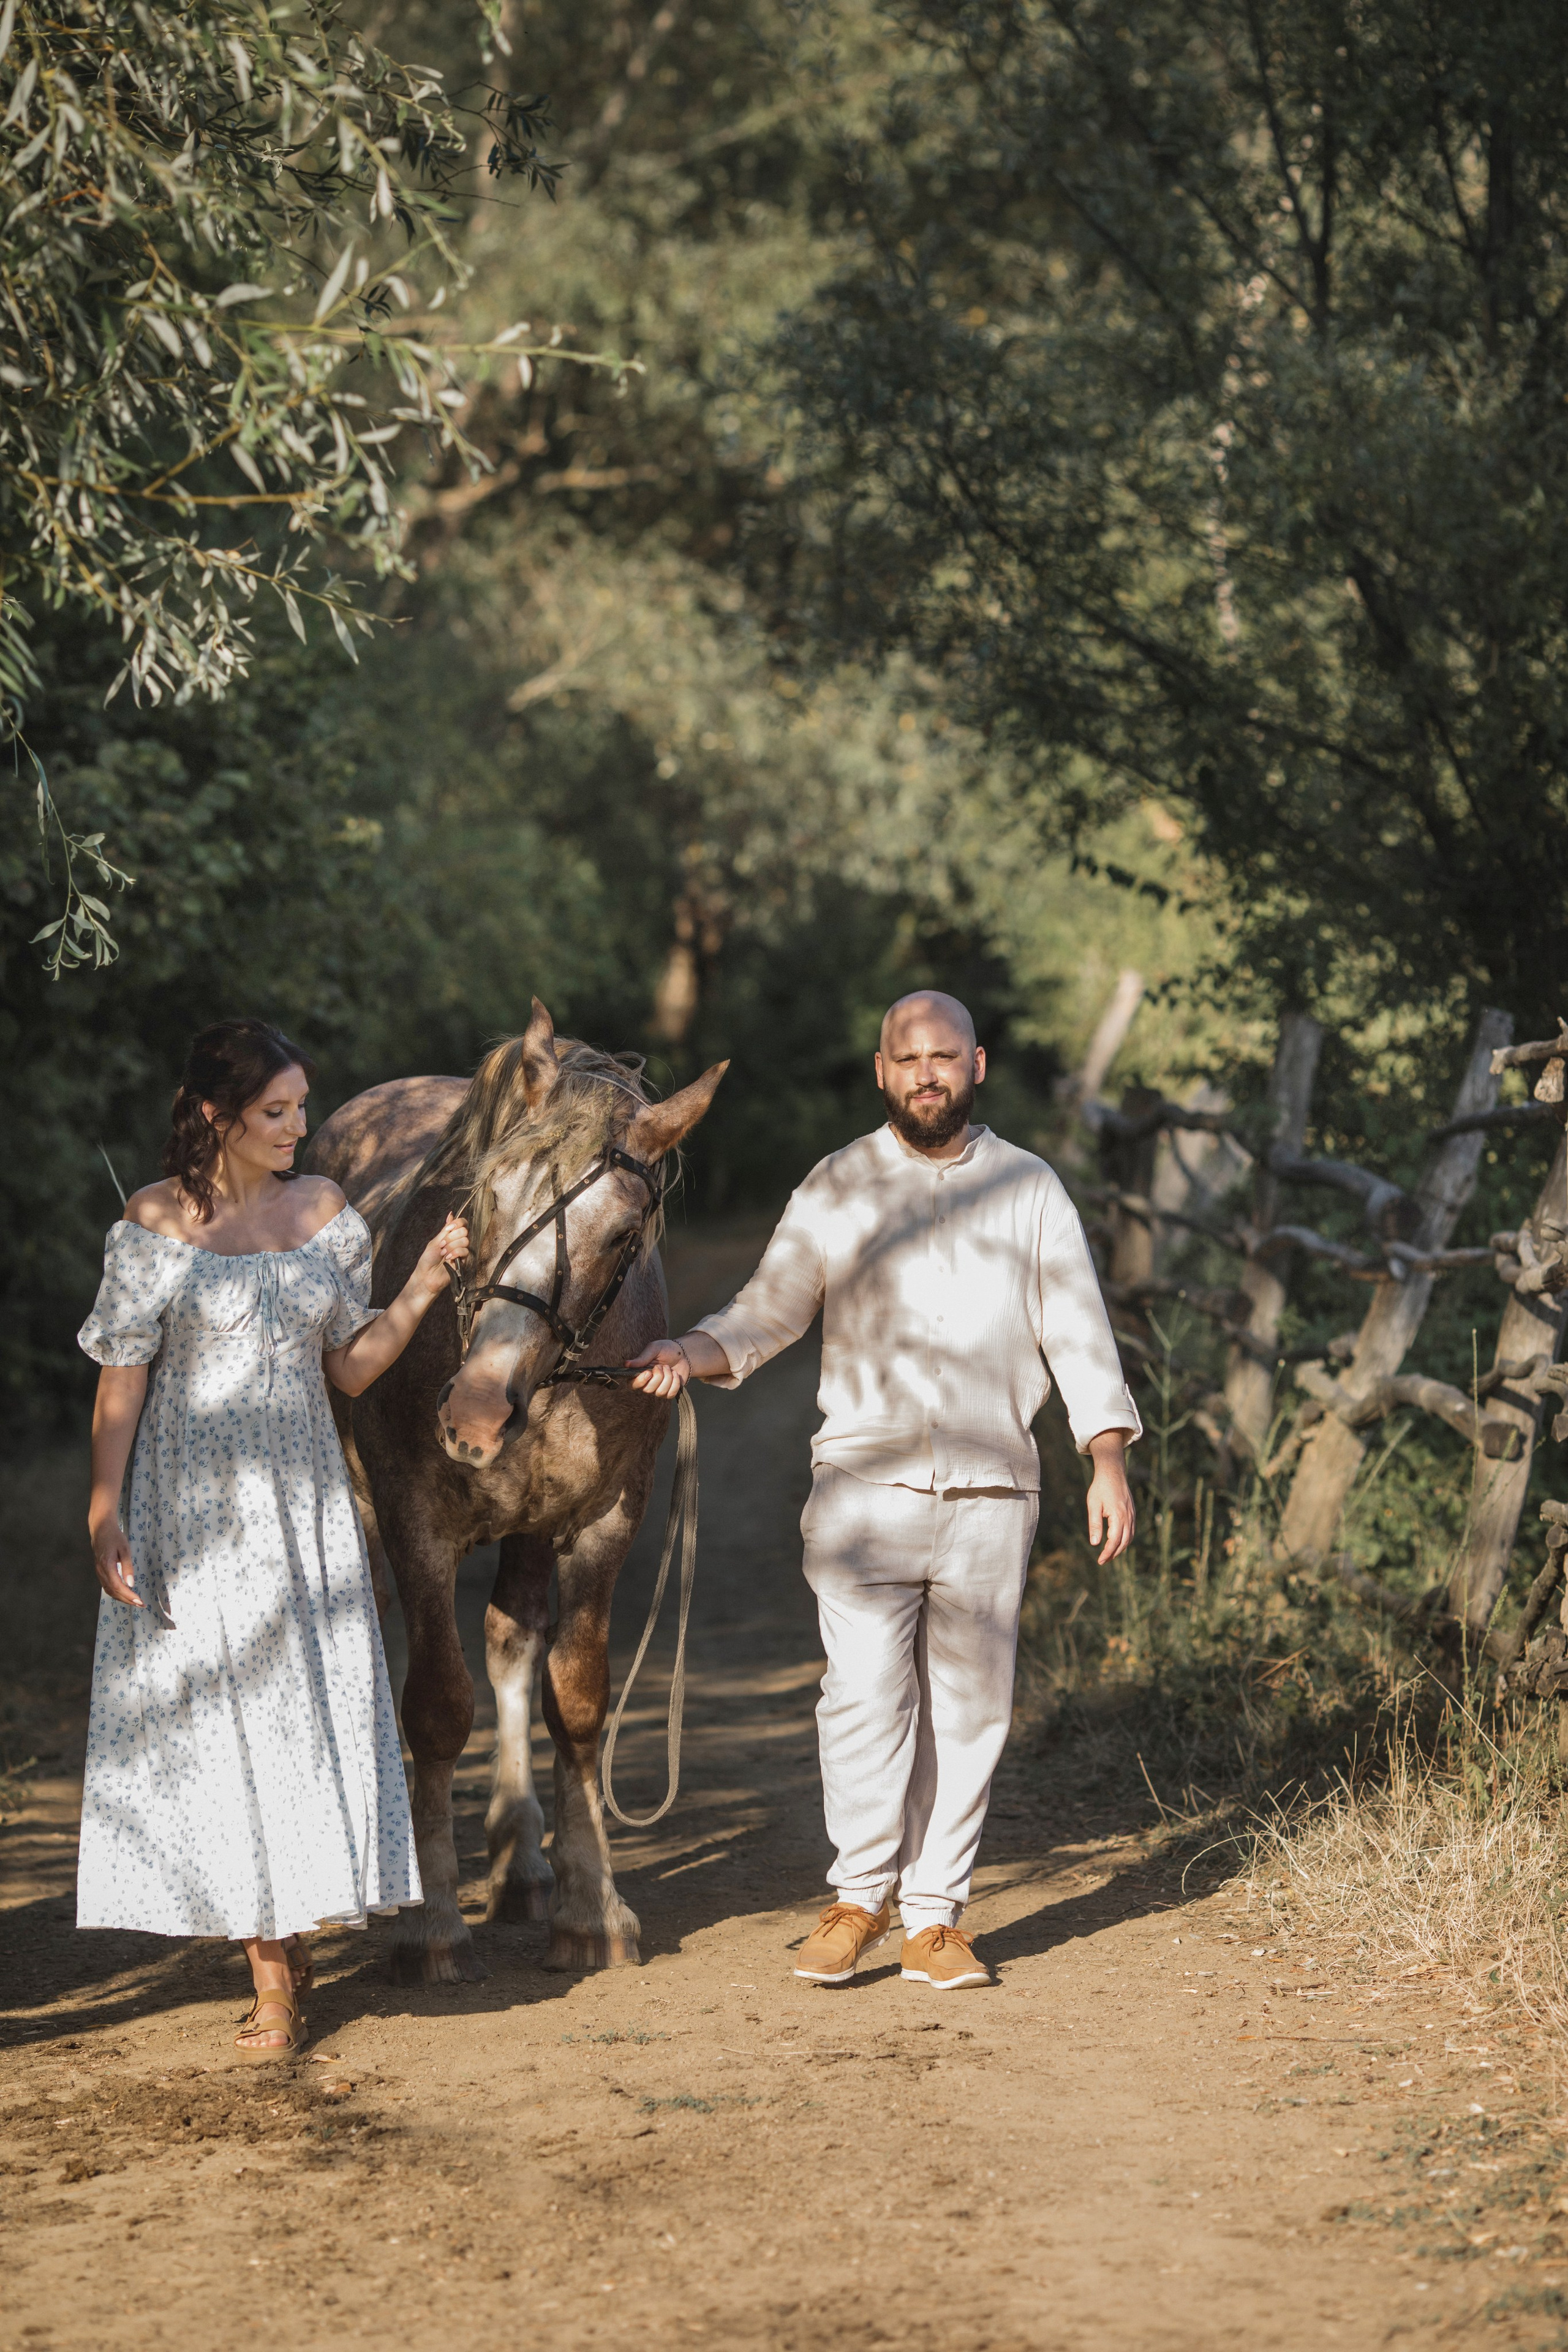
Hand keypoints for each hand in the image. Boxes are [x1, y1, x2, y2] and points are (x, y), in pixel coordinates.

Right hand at [91, 1514, 141, 1608]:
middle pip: (113, 1591)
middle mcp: (101, 1571)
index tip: (139, 1601)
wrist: (100, 1528)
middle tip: (141, 1604)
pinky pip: (107, 1586)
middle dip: (127, 1600)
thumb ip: (127, 1567)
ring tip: (135, 1601)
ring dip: (122, 1598)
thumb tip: (131, 1584)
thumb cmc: (114, 1536)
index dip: (129, 1596)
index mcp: (106, 1566)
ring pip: (109, 1590)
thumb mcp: (124, 1549)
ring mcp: (99, 1572)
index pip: (118, 1586)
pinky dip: (116, 1592)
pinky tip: (125, 1593)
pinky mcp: (100, 1571)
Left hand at [410, 1212, 469, 1302]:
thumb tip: (451, 1214)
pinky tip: (448, 1259)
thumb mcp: (435, 1241)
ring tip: (443, 1254)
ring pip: (465, 1241)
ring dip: (452, 1246)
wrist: (427, 1276)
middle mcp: (457, 1242)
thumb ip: (445, 1229)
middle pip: (464, 1231)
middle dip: (451, 1237)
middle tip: (442, 1245)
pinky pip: (465, 1251)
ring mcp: (461, 1252)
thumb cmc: (428, 1259)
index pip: (462, 1223)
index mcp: (450, 1236)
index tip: (448, 1229)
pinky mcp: (464, 1261)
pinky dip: (455, 1253)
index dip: (458, 1223)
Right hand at [626, 1338, 690, 1397]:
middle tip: (661, 1365)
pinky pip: (670, 1394)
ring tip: (668, 1368)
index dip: (640, 1381)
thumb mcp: (653, 1349)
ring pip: (660, 1392)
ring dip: (668, 1378)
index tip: (648, 1372)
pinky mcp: (669, 1392)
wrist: (683, 1354)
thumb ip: (641, 1358)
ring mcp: (658, 1389)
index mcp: (639, 1372)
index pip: (631, 1384)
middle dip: (658, 1376)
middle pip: (648, 1390)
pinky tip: (675, 1374)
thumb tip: (626, 1364)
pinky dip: (675, 1383)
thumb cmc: (666, 1350)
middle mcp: (647, 1383)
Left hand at [1086, 1431, 1135, 1563]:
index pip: (1114, 1541)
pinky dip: (1125, 1539)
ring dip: (1121, 1548)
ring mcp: (1132, 1515)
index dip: (1108, 1552)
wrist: (1112, 1472)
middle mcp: (1128, 1517)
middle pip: (1124, 1542)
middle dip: (1114, 1553)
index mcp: (1118, 1516)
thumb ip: (1094, 1525)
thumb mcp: (1093, 1505)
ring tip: (1109, 1554)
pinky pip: (1131, 1530)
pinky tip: (1117, 1542)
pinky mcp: (1132, 1512)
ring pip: (1130, 1537)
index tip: (1100, 1560)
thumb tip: (1095, 1543)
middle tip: (1103, 1561)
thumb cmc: (1100, 1488)